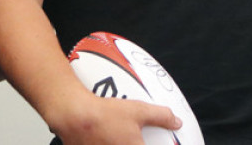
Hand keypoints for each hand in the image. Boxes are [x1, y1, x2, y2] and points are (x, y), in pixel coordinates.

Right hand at [51, 89, 181, 144]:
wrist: (74, 116)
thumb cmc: (105, 114)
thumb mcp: (139, 111)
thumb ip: (161, 117)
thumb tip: (176, 122)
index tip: (149, 141)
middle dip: (138, 142)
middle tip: (136, 137)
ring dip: (122, 142)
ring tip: (118, 135)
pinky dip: (106, 143)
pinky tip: (106, 137)